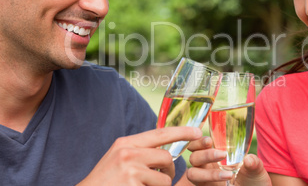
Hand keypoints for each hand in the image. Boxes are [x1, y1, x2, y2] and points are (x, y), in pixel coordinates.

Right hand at [77, 126, 201, 185]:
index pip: (160, 133)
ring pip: (165, 177)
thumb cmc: (105, 181)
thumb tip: (166, 152)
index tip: (197, 132)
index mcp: (125, 143)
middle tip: (158, 176)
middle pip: (167, 157)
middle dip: (169, 169)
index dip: (181, 131)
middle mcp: (128, 153)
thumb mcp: (118, 158)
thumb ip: (139, 151)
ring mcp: (131, 170)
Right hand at [187, 136, 270, 185]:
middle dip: (205, 154)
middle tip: (223, 154)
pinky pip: (199, 184)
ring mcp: (205, 179)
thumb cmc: (253, 181)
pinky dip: (210, 179)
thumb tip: (249, 159)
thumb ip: (254, 163)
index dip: (198, 141)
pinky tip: (226, 178)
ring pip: (193, 173)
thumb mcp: (256, 170)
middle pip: (194, 157)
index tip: (209, 140)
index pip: (197, 144)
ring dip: (208, 173)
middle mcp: (206, 166)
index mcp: (214, 155)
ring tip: (229, 174)